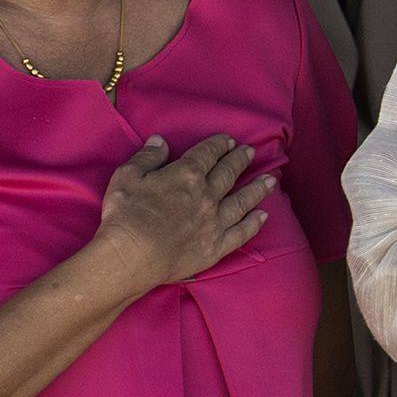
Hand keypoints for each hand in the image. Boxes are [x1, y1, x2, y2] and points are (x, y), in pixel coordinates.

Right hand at [88, 134, 270, 292]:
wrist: (133, 256)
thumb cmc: (125, 215)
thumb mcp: (127, 176)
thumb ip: (147, 157)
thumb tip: (160, 141)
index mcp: (186, 175)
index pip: (207, 154)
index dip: (218, 145)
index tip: (228, 140)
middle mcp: (207, 196)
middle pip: (228, 173)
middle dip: (239, 160)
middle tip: (249, 152)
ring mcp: (215, 222)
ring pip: (242, 201)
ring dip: (257, 189)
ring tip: (270, 180)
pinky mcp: (217, 246)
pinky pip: (242, 232)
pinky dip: (254, 223)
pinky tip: (263, 216)